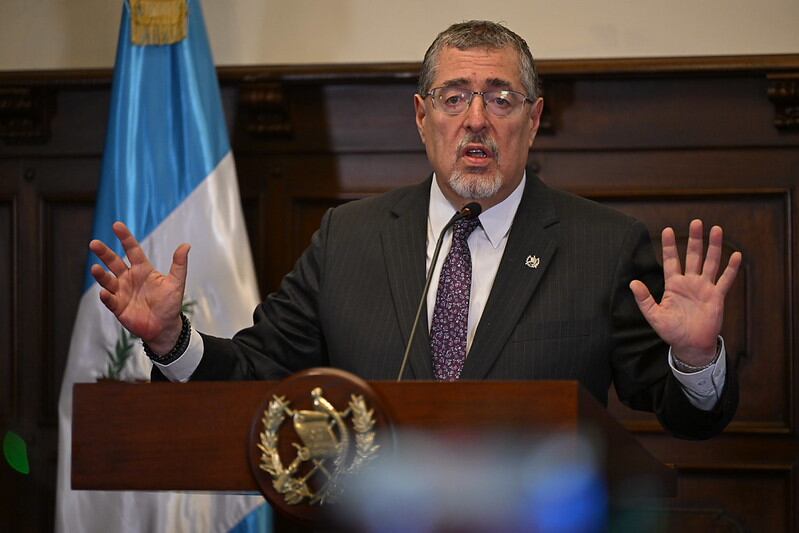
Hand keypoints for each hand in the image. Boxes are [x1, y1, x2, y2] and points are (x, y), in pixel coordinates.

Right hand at [89, 221, 189, 353]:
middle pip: (114, 262)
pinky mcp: (118, 307)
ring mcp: (122, 292)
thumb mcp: (176, 283)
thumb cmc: (170, 304)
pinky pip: (110, 300)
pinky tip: (104, 292)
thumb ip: (179, 265)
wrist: (165, 327)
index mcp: (143, 269)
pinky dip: (106, 296)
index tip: (117, 225)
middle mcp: (129, 278)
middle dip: (104, 253)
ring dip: (101, 275)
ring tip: (95, 268)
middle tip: (94, 244)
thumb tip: (186, 245)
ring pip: (108, 280)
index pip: (132, 250)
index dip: (126, 238)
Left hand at [630, 219, 741, 365]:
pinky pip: (725, 280)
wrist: (690, 345)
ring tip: (716, 229)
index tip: (667, 230)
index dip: (668, 246)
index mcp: (673, 285)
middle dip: (694, 239)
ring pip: (710, 262)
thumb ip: (644, 299)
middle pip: (693, 256)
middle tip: (696, 222)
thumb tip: (632, 283)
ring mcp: (704, 288)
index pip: (670, 260)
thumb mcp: (654, 315)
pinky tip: (736, 255)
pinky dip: (731, 268)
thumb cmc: (671, 331)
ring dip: (714, 247)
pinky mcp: (717, 297)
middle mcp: (689, 282)